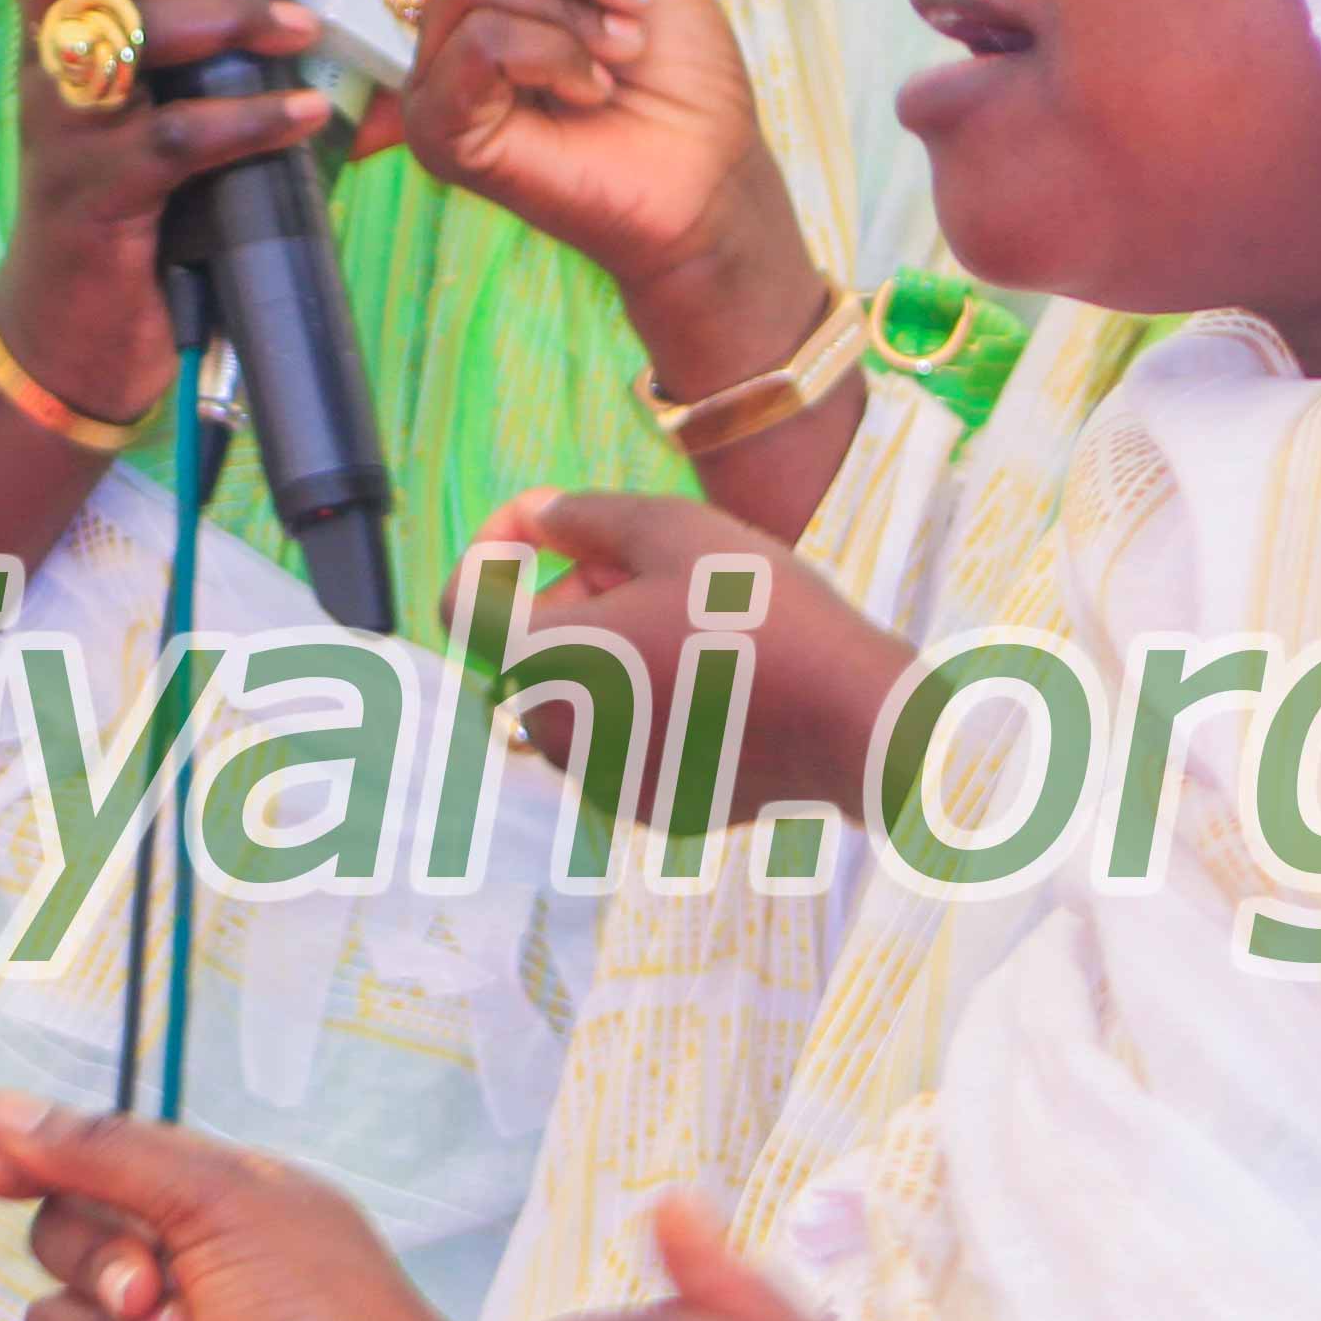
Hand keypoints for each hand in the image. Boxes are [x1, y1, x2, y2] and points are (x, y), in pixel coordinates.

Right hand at [0, 0, 332, 426]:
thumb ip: (183, 48)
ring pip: (122, 42)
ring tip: (300, 27)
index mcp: (53, 41)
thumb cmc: (130, 209)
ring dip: (222, 23)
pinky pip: (172, 141)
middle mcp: (44, 74)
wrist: (74, 338)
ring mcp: (62, 135)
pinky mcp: (98, 200)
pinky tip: (305, 116)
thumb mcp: (143, 111)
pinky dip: (247, 121)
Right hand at [0, 1094, 560, 1320]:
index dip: (41, 1164)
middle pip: (58, 1242)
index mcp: (209, 1209)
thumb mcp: (221, 1199)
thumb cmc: (328, 1311)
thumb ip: (105, 1154)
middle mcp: (178, 1280)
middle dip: (94, 1259)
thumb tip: (3, 1110)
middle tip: (158, 1286)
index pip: (96, 1169)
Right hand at [385, 0, 818, 360]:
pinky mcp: (441, 130)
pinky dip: (554, 53)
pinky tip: (588, 92)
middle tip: (626, 10)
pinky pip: (479, 41)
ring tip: (612, 56)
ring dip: (569, 10)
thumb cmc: (679, 69)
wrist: (709, 173)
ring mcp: (435, 74)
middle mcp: (444, 14)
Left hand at [474, 487, 885, 820]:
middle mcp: (556, 732)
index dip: (490, 548)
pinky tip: (711, 673)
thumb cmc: (762, 615)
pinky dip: (639, 695)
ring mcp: (600, 779)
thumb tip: (533, 514)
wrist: (855, 721)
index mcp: (547, 660)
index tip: (539, 527)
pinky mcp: (647, 805)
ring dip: (605, 644)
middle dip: (571, 590)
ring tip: (689, 615)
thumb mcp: (670, 531)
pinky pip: (617, 734)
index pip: (464, 601)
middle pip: (528, 642)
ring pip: (572, 688)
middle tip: (652, 563)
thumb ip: (581, 516)